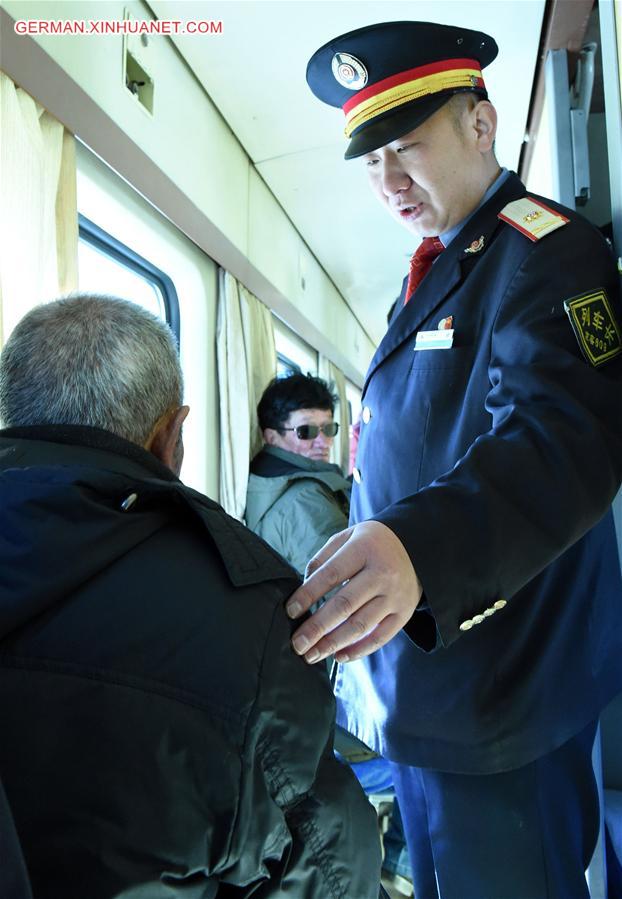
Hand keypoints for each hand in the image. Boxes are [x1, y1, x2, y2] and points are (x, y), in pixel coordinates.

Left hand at [286, 521, 422, 663]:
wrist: (416, 547)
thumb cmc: (372, 543)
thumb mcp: (348, 536)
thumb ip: (324, 558)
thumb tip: (303, 588)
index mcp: (364, 550)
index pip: (331, 575)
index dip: (308, 594)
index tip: (291, 611)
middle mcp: (382, 573)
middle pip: (344, 605)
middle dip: (317, 628)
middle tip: (297, 644)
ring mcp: (394, 596)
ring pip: (360, 625)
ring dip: (333, 644)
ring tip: (311, 655)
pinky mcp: (404, 613)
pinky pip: (380, 637)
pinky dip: (358, 650)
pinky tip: (338, 657)